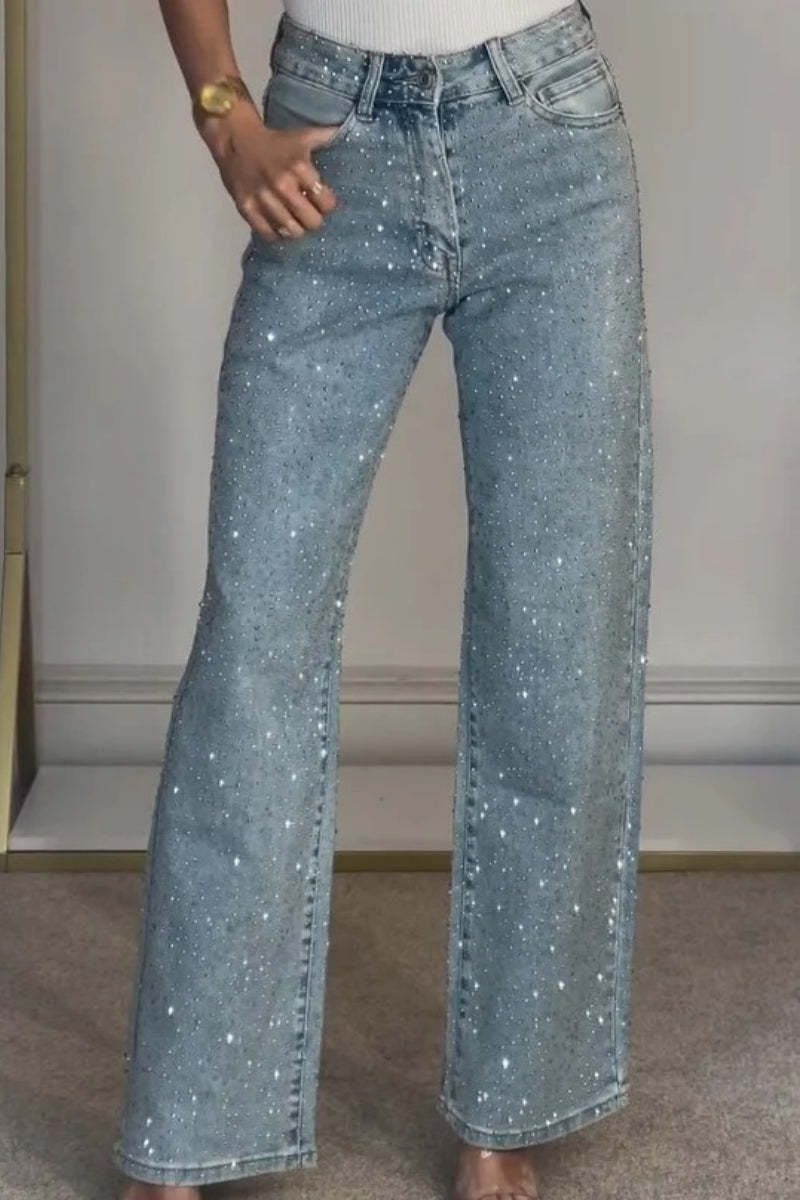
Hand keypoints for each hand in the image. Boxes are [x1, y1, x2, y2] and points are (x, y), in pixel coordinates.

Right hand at [197, 101, 339, 242]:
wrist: (236, 139)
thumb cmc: (274, 141)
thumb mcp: (302, 136)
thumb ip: (326, 137)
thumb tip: (347, 130)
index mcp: (299, 167)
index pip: (326, 202)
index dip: (328, 206)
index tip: (324, 203)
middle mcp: (283, 185)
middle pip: (312, 221)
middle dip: (315, 220)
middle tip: (311, 215)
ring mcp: (264, 199)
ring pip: (292, 231)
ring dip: (298, 229)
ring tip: (297, 223)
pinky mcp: (247, 208)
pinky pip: (268, 234)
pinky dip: (277, 234)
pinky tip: (279, 227)